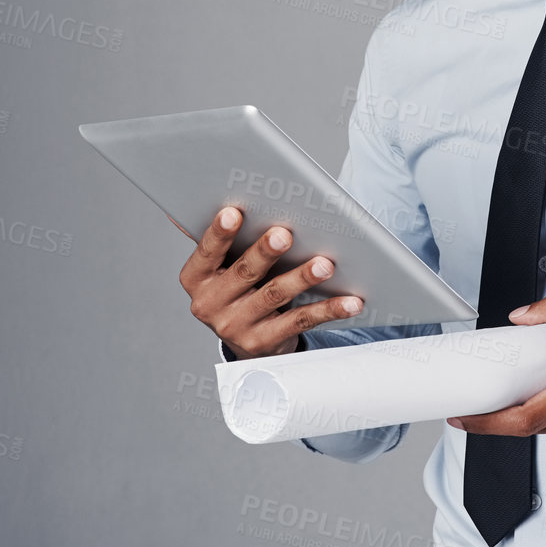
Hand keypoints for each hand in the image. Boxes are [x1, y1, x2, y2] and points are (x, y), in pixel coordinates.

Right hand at [178, 205, 363, 359]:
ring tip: (324, 264)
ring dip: (301, 278)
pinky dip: (327, 310)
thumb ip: (221, 240)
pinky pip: (300, 321)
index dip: (219, 234)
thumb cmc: (237, 287)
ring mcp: (236, 327)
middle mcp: (210, 305)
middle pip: (243, 272)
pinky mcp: (265, 342)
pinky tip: (349, 301)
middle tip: (285, 234)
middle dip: (265, 252)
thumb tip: (208, 204)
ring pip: (274, 296)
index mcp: (196, 279)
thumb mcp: (221, 266)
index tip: (234, 213)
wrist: (245, 338)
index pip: (206, 253)